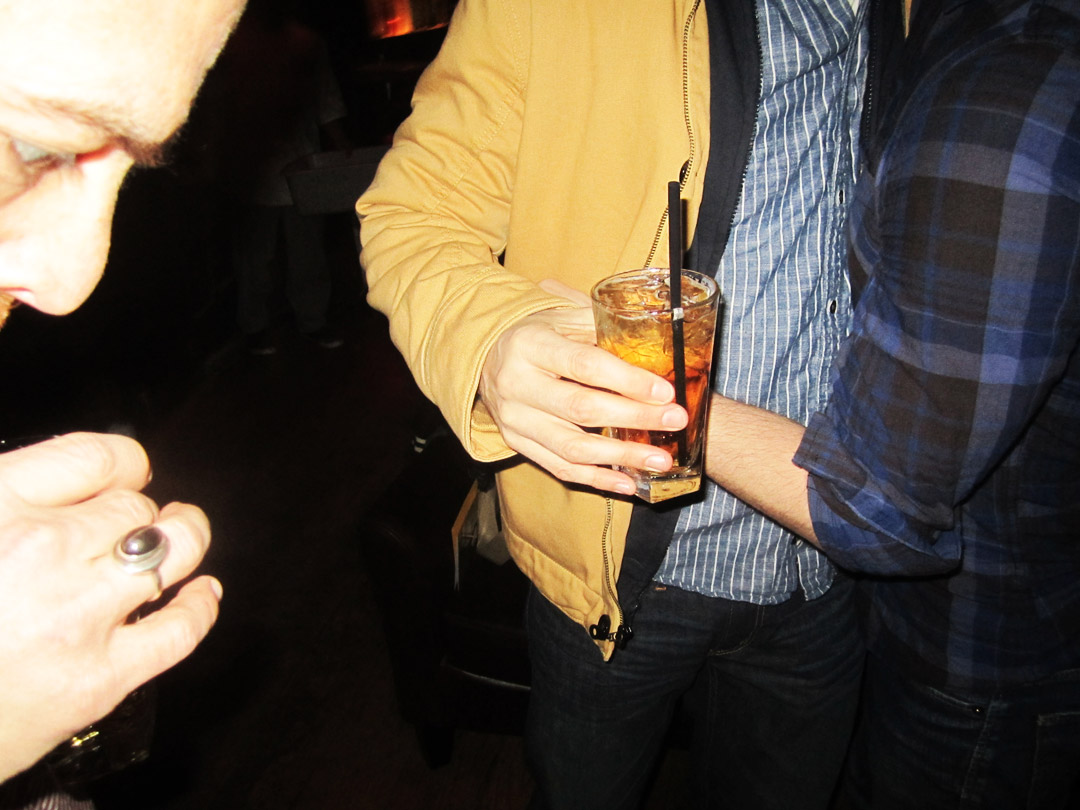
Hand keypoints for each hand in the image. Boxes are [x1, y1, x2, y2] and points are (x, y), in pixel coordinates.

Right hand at [0, 433, 219, 780]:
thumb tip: (86, 484)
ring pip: (171, 550)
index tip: (128, 472)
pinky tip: (201, 592)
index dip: (125, 463)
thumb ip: (17, 496)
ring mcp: (75, 615)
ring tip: (183, 535)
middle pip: (133, 506)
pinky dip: (200, 606)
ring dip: (185, 538)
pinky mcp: (98, 678)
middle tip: (136, 522)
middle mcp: (39, 550)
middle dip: (139, 513)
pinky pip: (179, 629)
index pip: (96, 457)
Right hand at [478, 279, 687, 494]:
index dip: (628, 381)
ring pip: (572, 447)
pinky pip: (560, 468)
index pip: (585, 366)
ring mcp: (514, 419)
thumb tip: (655, 346)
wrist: (485, 355)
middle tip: (675, 421)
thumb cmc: (536, 334)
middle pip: (581, 408)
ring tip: (660, 460)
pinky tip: (628, 482)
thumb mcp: (561, 316)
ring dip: (621, 456)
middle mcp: (517, 384)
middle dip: (634, 417)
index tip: (665, 392)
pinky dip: (597, 479)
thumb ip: (601, 328)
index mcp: (530, 345)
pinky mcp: (516, 443)